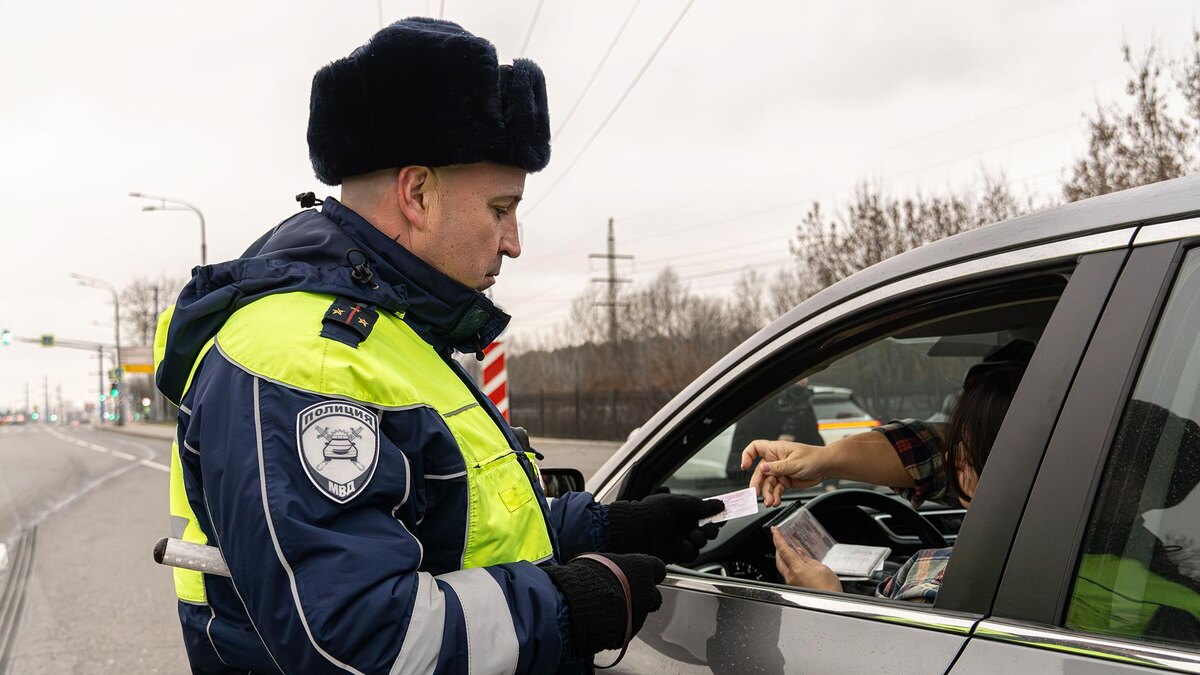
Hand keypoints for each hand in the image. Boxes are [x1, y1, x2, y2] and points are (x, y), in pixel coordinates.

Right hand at [543, 553, 666, 655]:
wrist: (576, 604)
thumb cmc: (586, 578)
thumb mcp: (601, 561)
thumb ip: (615, 567)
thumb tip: (611, 568)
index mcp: (642, 569)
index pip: (658, 568)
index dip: (649, 572)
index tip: (640, 574)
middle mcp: (647, 592)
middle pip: (654, 596)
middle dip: (643, 597)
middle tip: (625, 595)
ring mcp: (640, 614)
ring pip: (639, 614)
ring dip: (628, 613)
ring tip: (605, 609)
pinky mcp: (629, 633)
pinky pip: (625, 630)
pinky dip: (617, 627)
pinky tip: (601, 621)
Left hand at [607, 493, 723, 562]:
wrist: (628, 533)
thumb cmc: (647, 513)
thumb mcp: (674, 503)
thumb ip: (698, 505)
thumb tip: (720, 504)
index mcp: (680, 510)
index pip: (703, 513)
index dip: (714, 515)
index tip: (725, 515)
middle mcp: (679, 525)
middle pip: (705, 530)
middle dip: (710, 531)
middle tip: (708, 530)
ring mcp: (676, 540)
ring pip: (699, 544)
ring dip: (699, 541)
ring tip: (692, 538)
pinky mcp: (672, 555)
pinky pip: (689, 555)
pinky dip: (689, 551)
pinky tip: (683, 547)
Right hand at [740, 440, 831, 506]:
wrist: (826, 467)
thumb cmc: (813, 458)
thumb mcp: (794, 463)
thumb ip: (777, 468)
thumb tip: (762, 468)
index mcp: (775, 450)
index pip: (755, 448)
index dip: (747, 455)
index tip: (745, 466)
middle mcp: (775, 460)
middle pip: (759, 472)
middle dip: (757, 484)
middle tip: (756, 494)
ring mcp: (780, 471)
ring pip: (768, 483)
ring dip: (768, 494)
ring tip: (770, 502)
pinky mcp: (785, 481)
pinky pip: (776, 489)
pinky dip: (775, 496)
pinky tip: (776, 501)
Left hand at [770, 527, 840, 590]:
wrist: (831, 606)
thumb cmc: (829, 589)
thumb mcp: (821, 568)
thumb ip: (807, 559)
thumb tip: (798, 552)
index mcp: (797, 569)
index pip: (783, 550)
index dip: (777, 538)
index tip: (774, 530)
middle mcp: (790, 577)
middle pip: (779, 559)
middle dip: (779, 548)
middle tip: (781, 539)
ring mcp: (791, 584)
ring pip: (782, 567)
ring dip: (784, 557)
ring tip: (790, 550)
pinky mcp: (795, 589)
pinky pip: (788, 574)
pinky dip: (789, 566)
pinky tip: (796, 563)